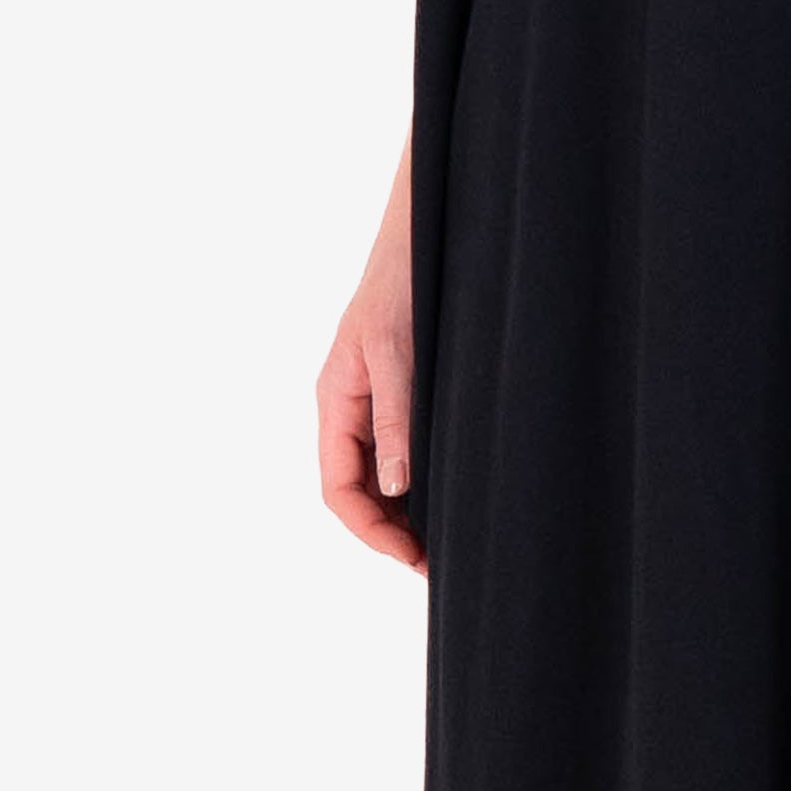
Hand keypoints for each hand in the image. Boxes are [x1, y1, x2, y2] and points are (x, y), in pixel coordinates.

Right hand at [317, 173, 421, 570]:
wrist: (430, 228)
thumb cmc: (405, 280)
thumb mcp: (397, 351)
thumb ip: (395, 417)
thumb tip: (394, 487)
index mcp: (335, 400)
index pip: (337, 489)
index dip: (370, 532)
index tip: (412, 557)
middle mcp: (351, 408)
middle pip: (359, 491)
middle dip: (391, 532)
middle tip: (439, 562)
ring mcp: (376, 401)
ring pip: (382, 476)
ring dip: (408, 513)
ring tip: (450, 539)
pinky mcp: (405, 392)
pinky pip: (405, 451)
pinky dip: (423, 482)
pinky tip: (455, 494)